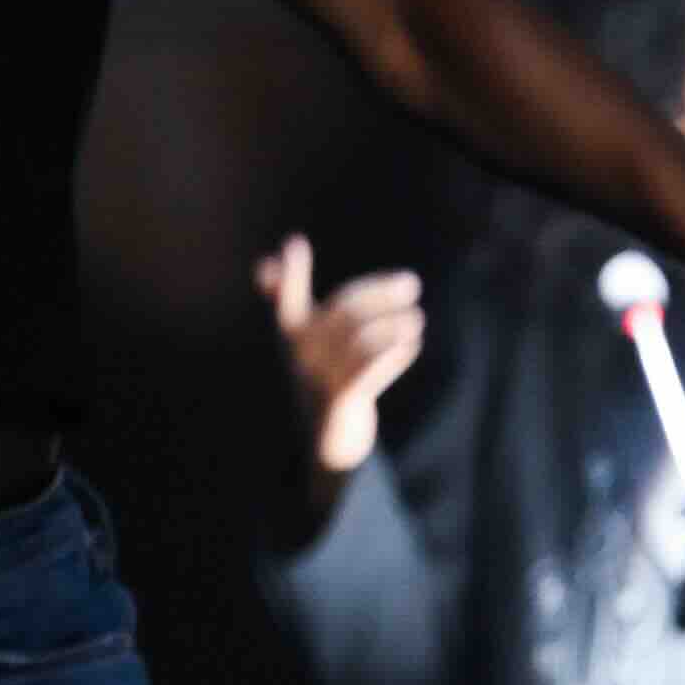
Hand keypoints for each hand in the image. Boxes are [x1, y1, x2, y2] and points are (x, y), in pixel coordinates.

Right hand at [261, 232, 426, 476]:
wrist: (331, 441)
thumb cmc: (326, 381)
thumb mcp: (313, 343)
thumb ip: (300, 303)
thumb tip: (268, 266)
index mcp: (293, 335)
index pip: (289, 299)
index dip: (293, 274)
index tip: (295, 243)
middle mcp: (300, 355)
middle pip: (344, 312)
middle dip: (380, 293)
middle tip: (411, 283)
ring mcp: (317, 380)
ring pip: (360, 341)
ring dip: (392, 326)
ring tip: (416, 320)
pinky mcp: (339, 403)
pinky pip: (366, 371)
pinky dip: (393, 354)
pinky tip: (413, 345)